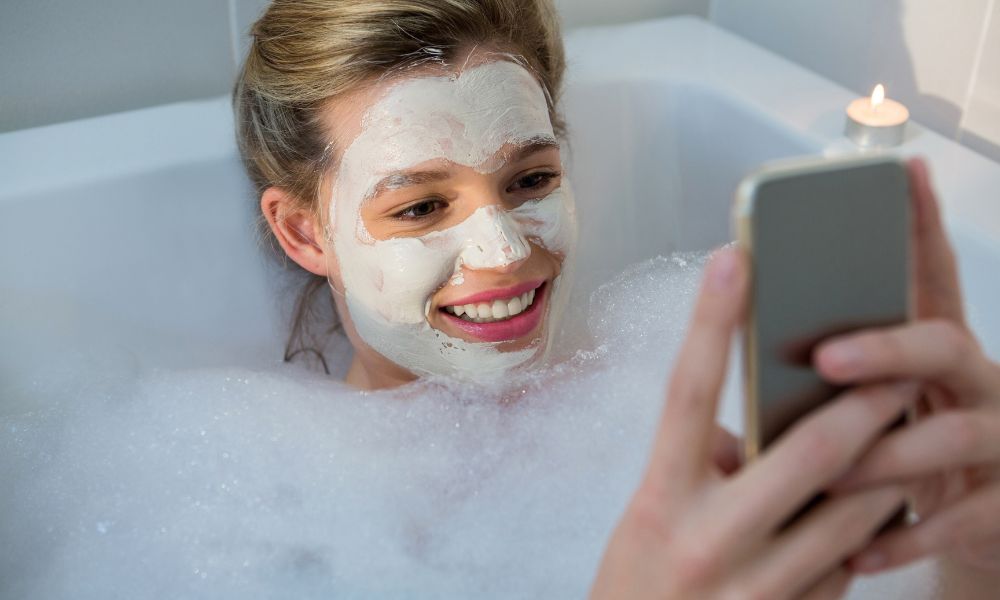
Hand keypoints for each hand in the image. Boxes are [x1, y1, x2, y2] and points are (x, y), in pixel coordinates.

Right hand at [590, 248, 915, 599]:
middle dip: (861, 405)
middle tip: (896, 368)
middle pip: (804, 452)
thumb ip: (695, 466)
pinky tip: (868, 520)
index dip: (711, 322)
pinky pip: (846, 569)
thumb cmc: (638, 582)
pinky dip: (862, 537)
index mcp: (659, 499)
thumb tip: (750, 431)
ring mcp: (754, 588)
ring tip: (902, 438)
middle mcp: (706, 540)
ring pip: (850, 513)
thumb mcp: (648, 517)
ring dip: (884, 473)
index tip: (735, 257)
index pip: (687, 394)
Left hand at [816, 158, 999, 575]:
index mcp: (932, 350)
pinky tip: (860, 554)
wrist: (976, 530)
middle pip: (946, 342)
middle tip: (826, 358)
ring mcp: (999, 441)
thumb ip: (810, 407)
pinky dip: (908, 536)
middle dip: (887, 346)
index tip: (902, 170)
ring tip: (830, 476)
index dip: (921, 222)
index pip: (930, 275)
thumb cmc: (897, 459)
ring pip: (954, 433)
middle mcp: (974, 382)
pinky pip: (964, 517)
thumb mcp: (866, 422)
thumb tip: (726, 418)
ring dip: (886, 453)